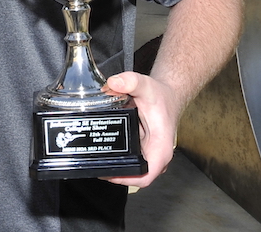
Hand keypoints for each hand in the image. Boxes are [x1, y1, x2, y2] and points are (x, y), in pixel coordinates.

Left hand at [99, 71, 180, 188]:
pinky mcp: (140, 149)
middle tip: (93, 163)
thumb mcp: (145, 85)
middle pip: (134, 175)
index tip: (109, 174)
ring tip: (93, 157)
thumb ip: (130, 81)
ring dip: (113, 165)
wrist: (167, 94)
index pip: (146, 176)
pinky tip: (100, 149)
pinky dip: (115, 156)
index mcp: (160, 148)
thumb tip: (113, 83)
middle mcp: (155, 154)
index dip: (127, 179)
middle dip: (114, 173)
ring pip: (129, 169)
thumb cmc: (160, 95)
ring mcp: (147, 153)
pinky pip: (127, 159)